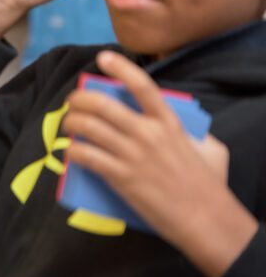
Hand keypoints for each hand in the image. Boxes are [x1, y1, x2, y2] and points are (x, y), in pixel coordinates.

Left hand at [63, 51, 256, 276]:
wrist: (205, 219)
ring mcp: (133, 155)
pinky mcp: (121, 177)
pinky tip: (69, 151)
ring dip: (70, 123)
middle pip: (101, 105)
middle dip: (79, 100)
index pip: (142, 85)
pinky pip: (86, 156)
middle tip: (72, 103)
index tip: (103, 58)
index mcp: (169, 122)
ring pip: (88, 128)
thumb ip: (192, 131)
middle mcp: (148, 134)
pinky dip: (72, 150)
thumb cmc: (209, 185)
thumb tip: (176, 121)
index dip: (120, 68)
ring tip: (68, 125)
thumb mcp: (209, 148)